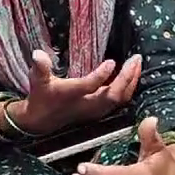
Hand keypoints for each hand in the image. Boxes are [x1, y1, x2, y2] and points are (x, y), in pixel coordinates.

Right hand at [11, 51, 140, 133]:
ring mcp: (96, 109)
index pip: (90, 86)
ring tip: (137, 63)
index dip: (101, 75)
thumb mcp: (37, 80)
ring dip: (131, 81)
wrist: (41, 120)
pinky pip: (119, 100)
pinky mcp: (100, 109)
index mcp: (73, 95)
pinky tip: (131, 75)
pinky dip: (128, 87)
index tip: (111, 61)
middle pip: (113, 95)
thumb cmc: (41, 96)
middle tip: (135, 59)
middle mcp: (88, 104)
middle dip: (126, 77)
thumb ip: (40, 68)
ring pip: (119, 98)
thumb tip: (37, 54)